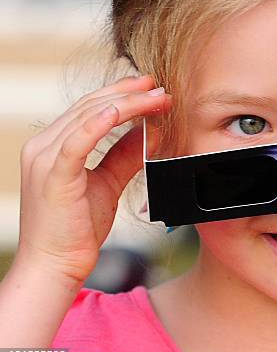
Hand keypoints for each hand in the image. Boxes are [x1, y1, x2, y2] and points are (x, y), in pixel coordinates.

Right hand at [17, 76, 171, 283]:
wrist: (56, 265)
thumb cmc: (78, 229)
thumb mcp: (107, 183)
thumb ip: (125, 156)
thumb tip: (149, 131)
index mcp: (54, 146)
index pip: (89, 108)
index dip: (121, 94)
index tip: (150, 88)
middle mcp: (43, 146)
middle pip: (90, 106)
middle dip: (128, 93)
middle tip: (158, 87)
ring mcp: (45, 158)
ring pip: (89, 117)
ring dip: (127, 104)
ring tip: (156, 98)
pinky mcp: (53, 175)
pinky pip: (77, 141)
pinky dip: (100, 123)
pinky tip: (121, 111)